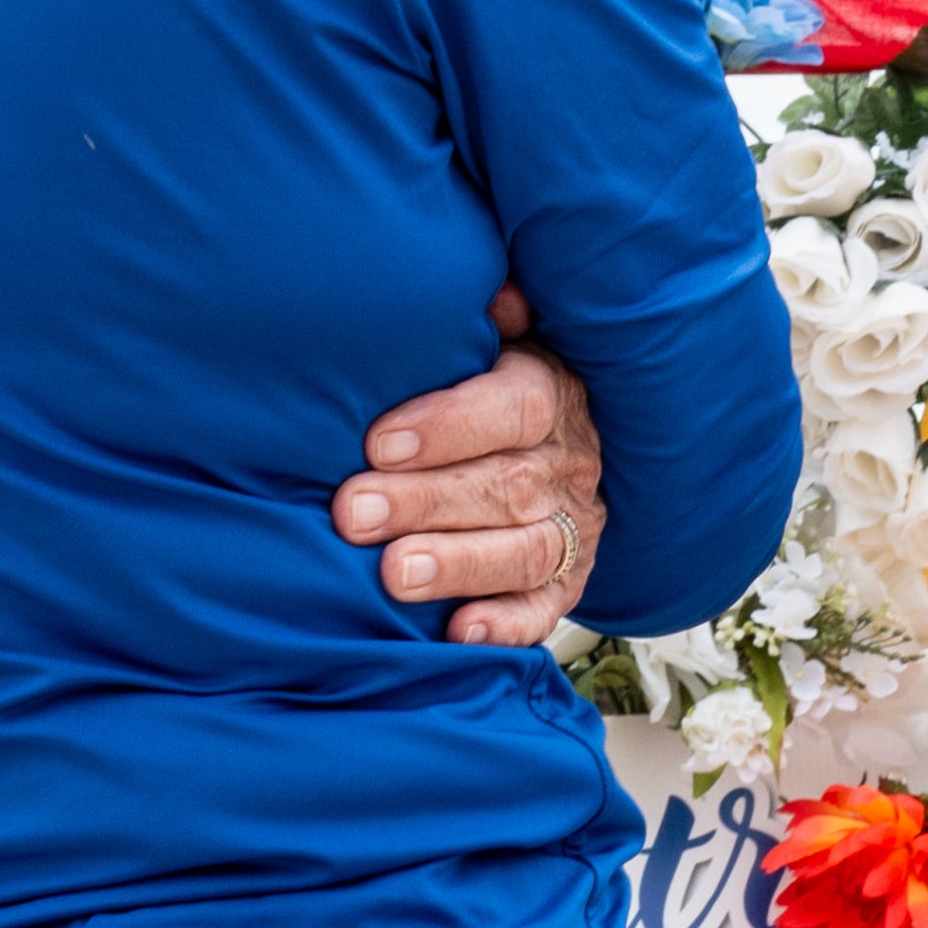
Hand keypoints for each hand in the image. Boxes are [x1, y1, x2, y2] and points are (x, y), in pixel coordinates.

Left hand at [340, 286, 602, 640]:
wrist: (564, 447)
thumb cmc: (491, 385)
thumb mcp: (500, 339)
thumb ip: (492, 317)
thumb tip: (488, 293)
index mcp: (552, 393)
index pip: (514, 407)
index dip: (448, 425)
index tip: (376, 441)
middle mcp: (570, 464)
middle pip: (505, 484)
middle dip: (426, 502)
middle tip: (353, 513)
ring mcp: (574, 529)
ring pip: (525, 550)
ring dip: (458, 563)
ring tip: (393, 575)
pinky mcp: (568, 586)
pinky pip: (545, 610)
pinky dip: (505, 626)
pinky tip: (457, 634)